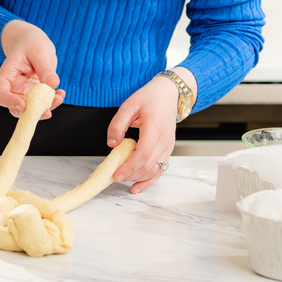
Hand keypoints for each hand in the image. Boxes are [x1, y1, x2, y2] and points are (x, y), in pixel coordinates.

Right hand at [0, 20, 64, 118]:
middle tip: (48, 111)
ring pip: (30, 109)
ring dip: (46, 108)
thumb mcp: (39, 51)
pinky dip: (52, 102)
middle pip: (15, 108)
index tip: (24, 104)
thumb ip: (45, 68)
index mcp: (7, 75)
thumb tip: (53, 85)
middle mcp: (13, 87)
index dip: (9, 102)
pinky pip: (42, 104)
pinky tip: (60, 93)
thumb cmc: (32, 44)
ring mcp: (24, 92)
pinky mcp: (35, 94)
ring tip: (59, 98)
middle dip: (32, 112)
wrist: (35, 43)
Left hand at [106, 74, 187, 193]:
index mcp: (155, 128)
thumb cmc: (150, 98)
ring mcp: (168, 147)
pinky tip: (136, 187)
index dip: (130, 167)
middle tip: (114, 176)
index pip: (144, 154)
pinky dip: (149, 181)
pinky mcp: (168, 150)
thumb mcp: (129, 105)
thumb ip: (118, 124)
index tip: (117, 174)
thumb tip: (112, 144)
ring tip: (122, 177)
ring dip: (138, 177)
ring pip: (155, 170)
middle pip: (149, 165)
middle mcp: (164, 140)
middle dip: (131, 174)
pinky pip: (160, 170)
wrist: (169, 93)